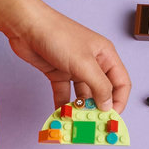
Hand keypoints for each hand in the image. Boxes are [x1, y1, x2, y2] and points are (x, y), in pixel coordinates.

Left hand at [7, 1, 130, 112]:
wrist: (27, 26)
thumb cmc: (57, 34)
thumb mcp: (84, 63)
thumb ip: (99, 86)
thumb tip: (108, 104)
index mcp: (105, 55)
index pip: (121, 83)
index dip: (119, 101)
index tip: (111, 117)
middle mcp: (92, 62)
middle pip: (102, 90)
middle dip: (98, 107)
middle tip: (93, 123)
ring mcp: (75, 67)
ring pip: (83, 93)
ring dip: (80, 107)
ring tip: (76, 119)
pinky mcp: (58, 72)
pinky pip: (64, 92)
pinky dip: (63, 103)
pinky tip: (61, 112)